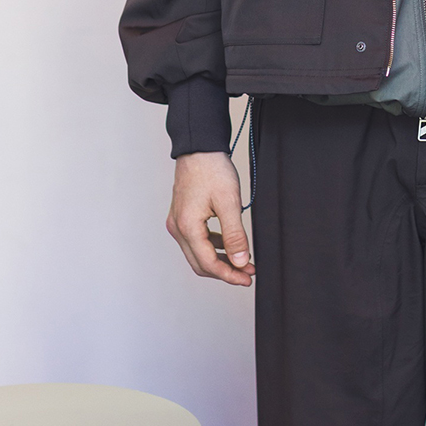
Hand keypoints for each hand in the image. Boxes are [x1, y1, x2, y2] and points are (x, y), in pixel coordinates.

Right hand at [166, 151, 255, 286]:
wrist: (199, 147)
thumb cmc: (212, 169)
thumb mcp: (229, 202)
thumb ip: (234, 235)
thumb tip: (240, 261)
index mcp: (187, 227)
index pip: (208, 264)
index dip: (229, 275)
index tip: (247, 278)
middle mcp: (177, 228)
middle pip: (200, 263)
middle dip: (225, 271)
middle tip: (247, 272)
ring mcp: (177, 222)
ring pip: (198, 253)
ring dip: (220, 260)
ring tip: (243, 260)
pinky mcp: (182, 216)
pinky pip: (196, 240)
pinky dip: (213, 247)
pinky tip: (229, 244)